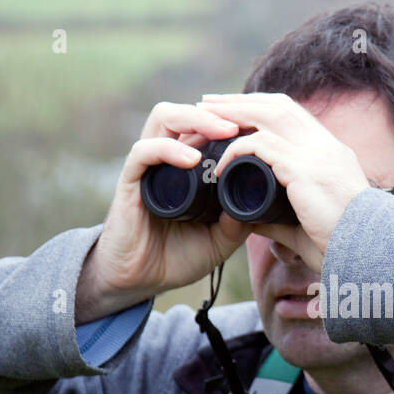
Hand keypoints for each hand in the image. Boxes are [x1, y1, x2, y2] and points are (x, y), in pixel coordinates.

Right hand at [76, 102, 252, 323]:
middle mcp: (167, 158)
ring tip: (224, 132)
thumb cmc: (176, 257)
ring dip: (195, 119)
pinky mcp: (130, 181)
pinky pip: (144, 152)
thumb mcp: (219, 240)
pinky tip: (191, 160)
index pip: (206, 126)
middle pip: (187, 112)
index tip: (261, 129)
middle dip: (218, 112)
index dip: (231, 120)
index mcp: (188, 166)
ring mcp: (148, 167)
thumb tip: (263, 201)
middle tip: (244, 126)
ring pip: (164, 118)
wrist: (139, 281)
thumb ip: (239, 221)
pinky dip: (169, 150)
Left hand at [198, 92, 370, 273]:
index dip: (260, 107)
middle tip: (208, 102)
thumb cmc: (340, 244)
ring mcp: (317, 155)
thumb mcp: (306, 223)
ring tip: (204, 118)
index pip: (293, 115)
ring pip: (269, 116)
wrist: (366, 254)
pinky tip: (221, 165)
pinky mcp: (304, 170)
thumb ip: (277, 216)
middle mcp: (326, 146)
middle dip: (241, 101)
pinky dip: (237, 150)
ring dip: (233, 114)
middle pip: (278, 106)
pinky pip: (261, 146)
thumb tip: (248, 217)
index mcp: (331, 153)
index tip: (233, 111)